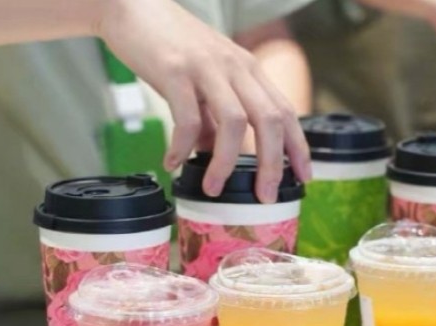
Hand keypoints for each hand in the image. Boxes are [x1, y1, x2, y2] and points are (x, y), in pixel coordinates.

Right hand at [97, 0, 310, 201]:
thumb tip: (213, 157)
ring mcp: (207, 67)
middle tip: (265, 196)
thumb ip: (212, 120)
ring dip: (225, 162)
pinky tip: (173, 162)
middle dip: (272, 164)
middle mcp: (235, 67)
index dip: (298, 147)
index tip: (303, 178)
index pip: (285, 111)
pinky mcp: (175, 69)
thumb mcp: (204, 83)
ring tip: (212, 188)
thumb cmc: (171, 48)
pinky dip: (182, 146)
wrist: (131, 6)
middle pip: (269, 120)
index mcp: (248, 71)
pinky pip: (186, 117)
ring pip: (234, 122)